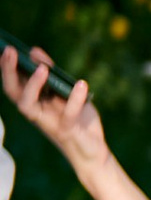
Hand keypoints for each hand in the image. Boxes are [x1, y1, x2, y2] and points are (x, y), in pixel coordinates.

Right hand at [1, 48, 111, 188]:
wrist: (93, 150)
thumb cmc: (77, 119)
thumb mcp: (65, 92)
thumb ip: (51, 73)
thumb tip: (34, 51)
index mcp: (34, 103)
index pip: (12, 85)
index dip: (6, 68)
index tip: (6, 48)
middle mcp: (36, 113)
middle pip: (14, 93)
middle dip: (8, 72)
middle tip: (10, 51)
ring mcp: (49, 123)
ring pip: (28, 106)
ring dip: (32, 86)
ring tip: (42, 68)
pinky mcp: (67, 131)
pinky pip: (68, 114)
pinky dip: (75, 99)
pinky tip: (81, 84)